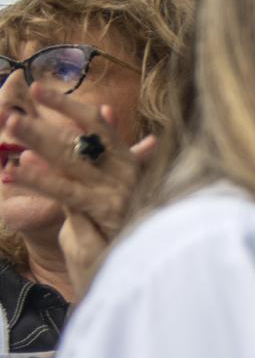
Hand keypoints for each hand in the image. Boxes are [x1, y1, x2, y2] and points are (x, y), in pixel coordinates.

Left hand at [7, 84, 155, 298]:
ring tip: (9, 129)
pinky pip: (68, 192)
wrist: (139, 269)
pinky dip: (41, 180)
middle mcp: (125, 173)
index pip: (97, 124)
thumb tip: (105, 109)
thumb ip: (108, 150)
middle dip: (43, 123)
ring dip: (39, 142)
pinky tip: (16, 172)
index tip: (37, 88)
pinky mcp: (106, 213)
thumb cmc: (122, 230)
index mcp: (127, 162)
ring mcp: (117, 192)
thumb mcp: (110, 187)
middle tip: (9, 113)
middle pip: (80, 139)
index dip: (67, 105)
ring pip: (72, 160)